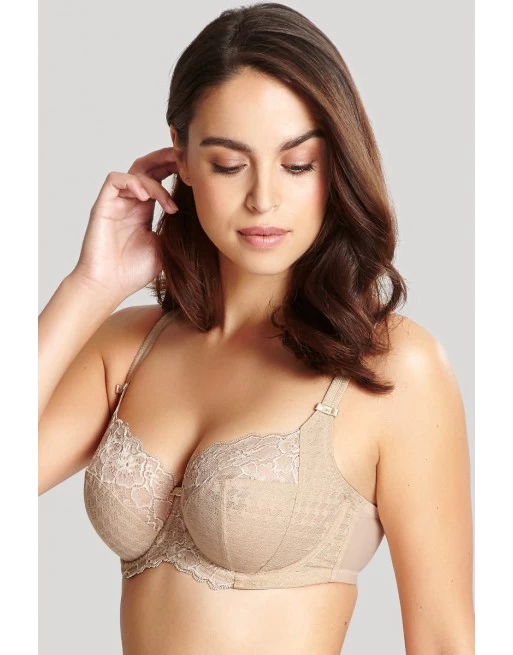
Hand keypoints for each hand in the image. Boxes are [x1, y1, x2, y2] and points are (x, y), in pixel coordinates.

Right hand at [72, 147, 179, 301]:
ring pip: (135, 171)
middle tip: (184, 161)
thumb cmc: (132, 272)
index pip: (159, 178)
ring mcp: (116, 203)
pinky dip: (133, 183)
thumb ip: (175, 229)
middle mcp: (130, 202)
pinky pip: (116, 180)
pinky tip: (147, 198)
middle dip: (167, 159)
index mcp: (144, 211)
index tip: (194, 173)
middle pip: (147, 166)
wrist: (108, 287)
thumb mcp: (164, 248)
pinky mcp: (103, 206)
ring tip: (168, 201)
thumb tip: (198, 216)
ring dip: (155, 179)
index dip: (175, 169)